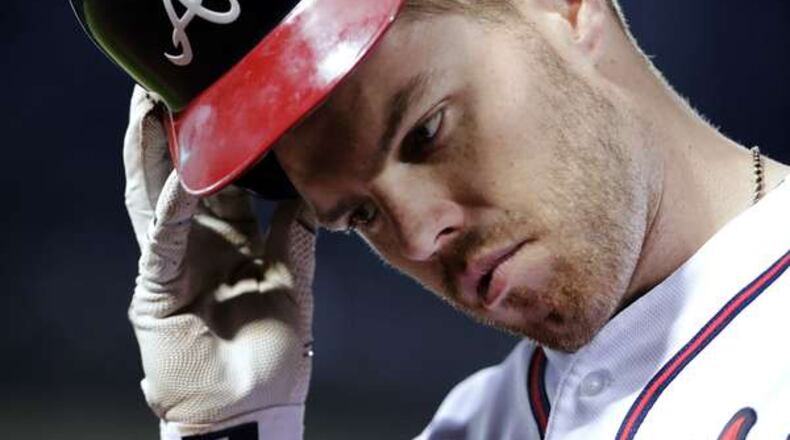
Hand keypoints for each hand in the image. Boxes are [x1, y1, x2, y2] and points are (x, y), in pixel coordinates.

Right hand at [123, 86, 315, 437]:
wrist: (253, 405)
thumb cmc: (274, 352)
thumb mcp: (292, 278)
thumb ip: (295, 234)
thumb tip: (310, 192)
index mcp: (232, 241)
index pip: (224, 182)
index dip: (228, 146)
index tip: (237, 106)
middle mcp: (199, 244)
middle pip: (183, 177)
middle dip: (179, 135)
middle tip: (179, 87)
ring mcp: (173, 261)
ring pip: (156, 196)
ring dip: (155, 153)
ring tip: (154, 107)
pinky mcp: (156, 285)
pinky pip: (163, 237)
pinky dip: (173, 205)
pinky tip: (182, 174)